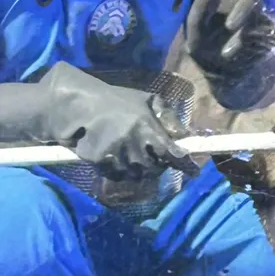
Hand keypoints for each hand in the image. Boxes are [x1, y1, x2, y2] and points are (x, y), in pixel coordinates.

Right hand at [39, 62, 197, 180]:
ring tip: (131, 150)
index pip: (172, 153)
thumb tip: (186, 135)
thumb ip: (168, 116)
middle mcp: (133, 144)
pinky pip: (118, 176)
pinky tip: (116, 155)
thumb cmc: (116, 100)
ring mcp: (115, 156)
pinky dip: (120, 170)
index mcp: (147, 127)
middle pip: (156, 168)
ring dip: (139, 167)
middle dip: (157, 163)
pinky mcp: (99, 163)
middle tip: (151, 152)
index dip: (185, 164)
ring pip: (137, 174)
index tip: (194, 171)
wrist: (79, 103)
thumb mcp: (147, 100)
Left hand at [185, 0, 274, 80]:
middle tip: (230, 26)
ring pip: (257, 14)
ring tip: (227, 48)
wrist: (216, 74)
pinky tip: (230, 55)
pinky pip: (258, 37)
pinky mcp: (263, 37)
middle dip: (242, 9)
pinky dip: (242, 46)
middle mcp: (244, 3)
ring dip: (243, 26)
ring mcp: (256, 20)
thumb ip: (198, 7)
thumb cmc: (203, 45)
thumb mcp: (193, 28)